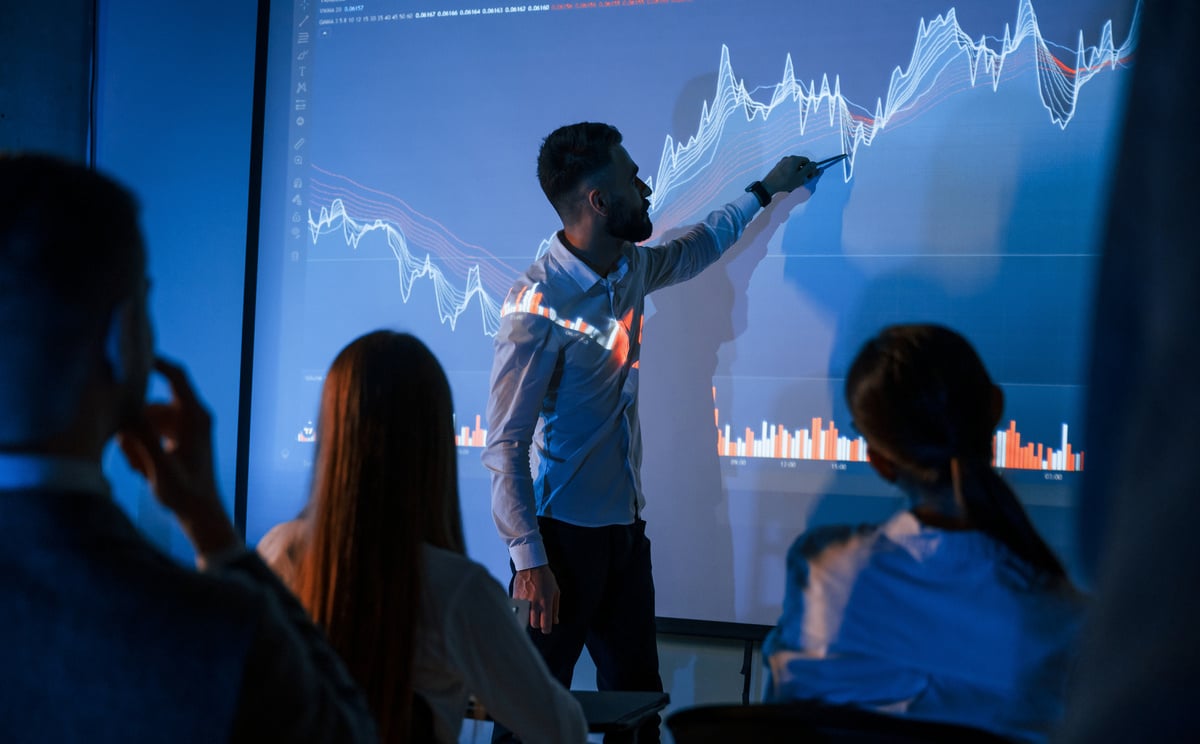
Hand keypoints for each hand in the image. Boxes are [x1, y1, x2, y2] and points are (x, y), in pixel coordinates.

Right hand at [116, 357, 239, 557]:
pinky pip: (156, 433)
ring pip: (152, 420)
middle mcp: (196, 418)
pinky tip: (139, 469)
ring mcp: (190, 429)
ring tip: (135, 467)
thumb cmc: (184, 493)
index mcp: (196, 417)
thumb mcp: (159, 465)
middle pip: (155, 403)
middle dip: (136, 421)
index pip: (176, 376)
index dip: (155, 362)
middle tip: (124, 447)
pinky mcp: (183, 440)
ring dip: (138, 438)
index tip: (130, 357)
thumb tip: (127, 411)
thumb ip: (143, 437)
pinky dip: (144, 446)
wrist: (202, 515)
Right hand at [514, 564, 559, 633]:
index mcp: (545, 603)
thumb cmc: (546, 577)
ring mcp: (523, 602)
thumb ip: (555, 608)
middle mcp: (534, 604)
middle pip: (534, 625)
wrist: (531, 565)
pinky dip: (521, 609)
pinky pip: (518, 610)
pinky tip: (526, 601)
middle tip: (540, 616)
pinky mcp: (515, 598)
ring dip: (529, 617)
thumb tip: (555, 621)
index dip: (546, 629)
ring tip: (532, 609)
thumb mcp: (556, 591)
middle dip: (538, 623)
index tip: (546, 627)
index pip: (545, 625)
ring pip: (525, 619)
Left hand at [760, 155, 819, 196]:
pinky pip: (787, 170)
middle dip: (803, 172)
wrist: (769, 186)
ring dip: (797, 175)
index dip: (810, 170)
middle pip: (800, 164)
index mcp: (794, 159)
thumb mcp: (800, 176)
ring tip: (794, 183)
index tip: (808, 178)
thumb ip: (809, 169)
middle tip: (801, 181)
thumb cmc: (786, 181)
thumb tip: (815, 164)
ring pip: (794, 167)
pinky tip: (787, 182)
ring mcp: (782, 162)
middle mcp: (788, 158)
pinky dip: (790, 175)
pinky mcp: (778, 167)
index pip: (807, 161)